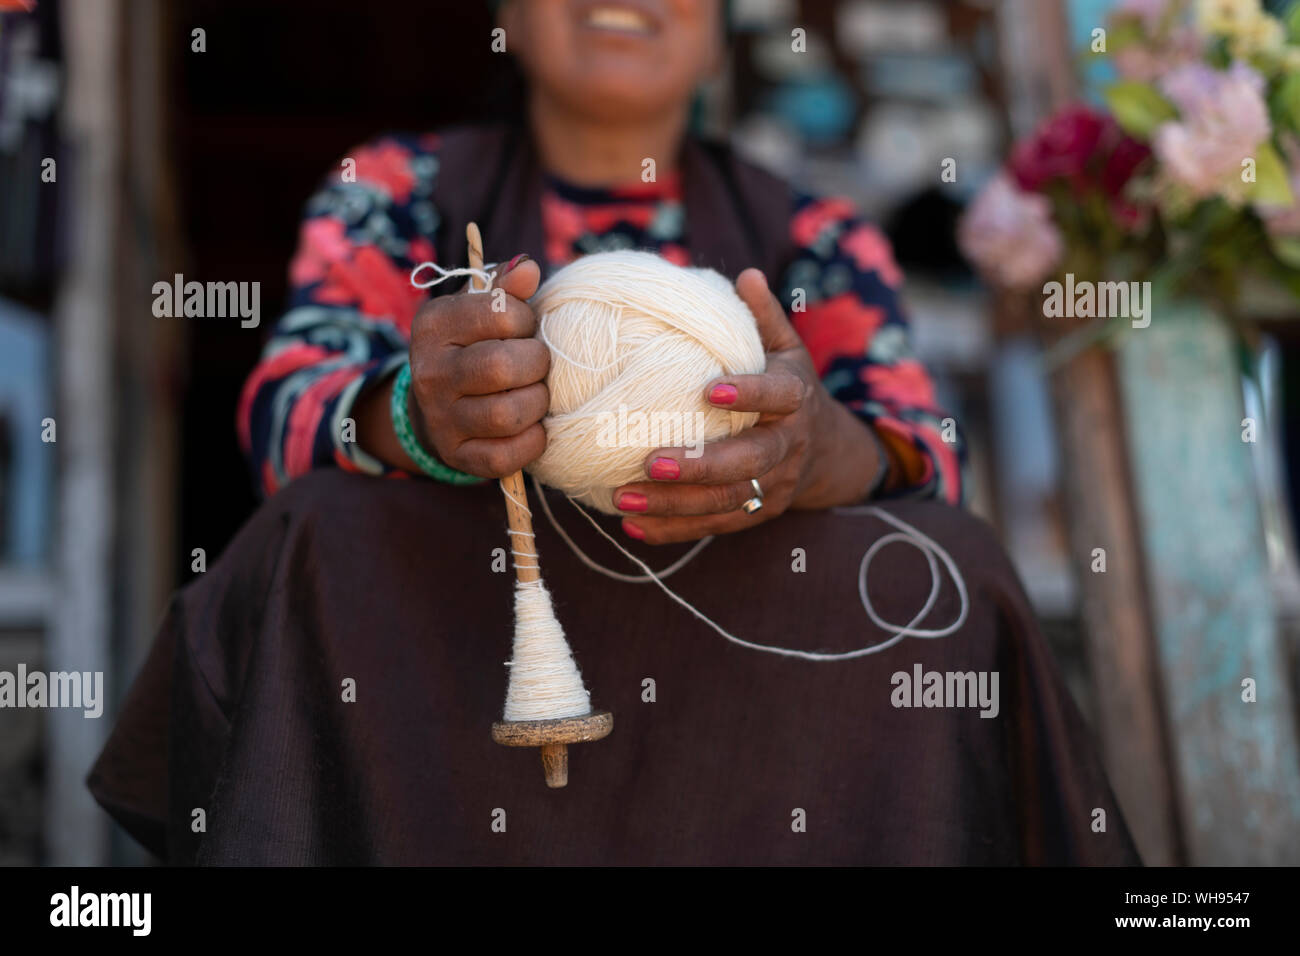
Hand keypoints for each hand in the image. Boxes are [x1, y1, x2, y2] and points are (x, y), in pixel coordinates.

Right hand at [405, 255, 549, 476]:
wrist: (438, 406)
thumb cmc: (473, 346)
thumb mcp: (480, 309)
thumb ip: (506, 286)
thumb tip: (527, 268)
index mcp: (433, 325)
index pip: (499, 312)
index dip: (526, 320)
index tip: (524, 328)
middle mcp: (429, 372)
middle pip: (503, 366)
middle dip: (537, 363)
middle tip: (537, 363)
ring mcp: (440, 418)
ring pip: (507, 414)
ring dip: (537, 403)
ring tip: (534, 393)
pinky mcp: (456, 455)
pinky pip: (505, 456)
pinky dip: (532, 442)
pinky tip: (532, 427)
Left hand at [612, 268, 886, 544]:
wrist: (828, 450)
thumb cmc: (790, 387)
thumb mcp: (786, 349)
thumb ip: (764, 317)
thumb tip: (746, 275)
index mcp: (794, 399)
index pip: (778, 397)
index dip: (749, 393)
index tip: (709, 389)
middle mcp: (788, 445)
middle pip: (750, 462)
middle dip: (700, 465)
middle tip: (650, 460)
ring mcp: (775, 484)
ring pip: (728, 501)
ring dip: (676, 505)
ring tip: (625, 498)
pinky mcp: (760, 513)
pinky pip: (717, 526)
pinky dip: (676, 530)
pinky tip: (635, 526)